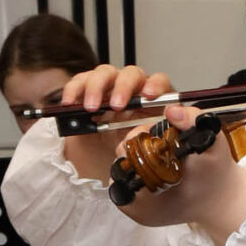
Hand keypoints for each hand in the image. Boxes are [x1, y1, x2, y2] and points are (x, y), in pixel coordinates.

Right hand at [57, 65, 205, 184]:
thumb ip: (167, 139)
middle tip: (116, 106)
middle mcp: (132, 93)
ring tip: (91, 109)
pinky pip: (80, 83)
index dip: (155, 86)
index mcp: (153, 104)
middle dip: (124, 87)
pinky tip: (71, 103)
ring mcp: (108, 92)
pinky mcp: (86, 96)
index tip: (149, 96)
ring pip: (105, 74)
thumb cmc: (137, 161)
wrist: (109, 172)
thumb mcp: (156, 155)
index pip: (159, 83)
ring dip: (97, 88)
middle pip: (131, 75)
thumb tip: (174, 123)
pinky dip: (74, 89)